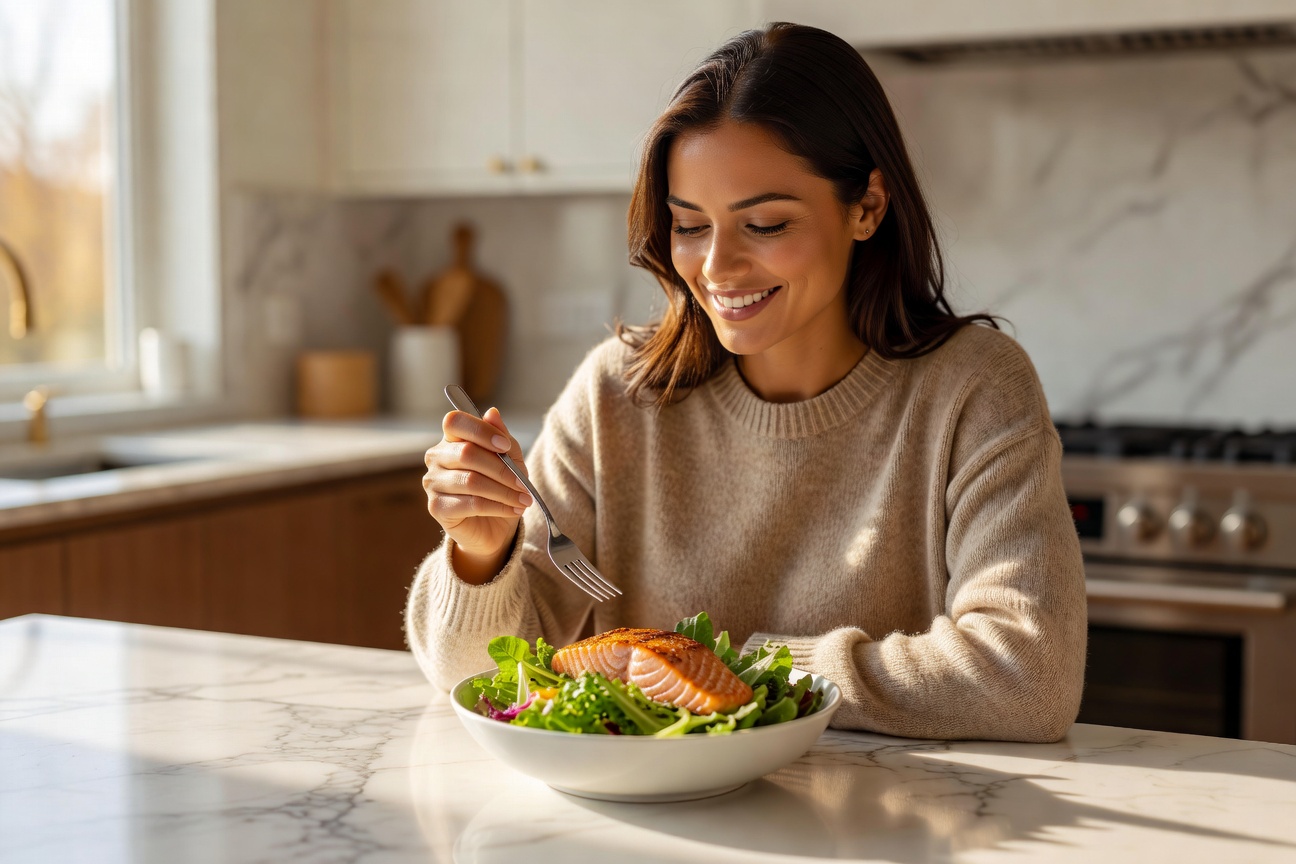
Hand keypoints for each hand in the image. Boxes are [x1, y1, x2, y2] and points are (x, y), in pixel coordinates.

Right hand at [423, 406, 532, 582]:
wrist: (494, 527)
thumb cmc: (500, 486)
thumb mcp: (510, 459)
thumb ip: (502, 437)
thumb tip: (492, 413)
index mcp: (451, 439)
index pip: (455, 421)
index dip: (481, 431)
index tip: (505, 446)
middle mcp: (436, 457)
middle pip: (466, 453)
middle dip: (502, 470)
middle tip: (524, 485)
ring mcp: (433, 482)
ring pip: (471, 481)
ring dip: (504, 491)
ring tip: (524, 500)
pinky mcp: (436, 507)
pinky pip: (470, 503)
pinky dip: (498, 507)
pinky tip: (514, 510)